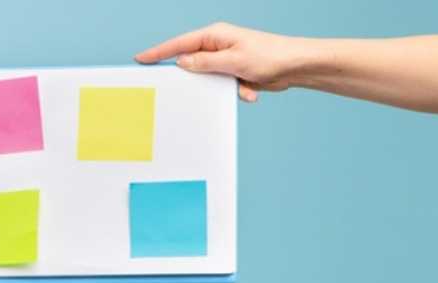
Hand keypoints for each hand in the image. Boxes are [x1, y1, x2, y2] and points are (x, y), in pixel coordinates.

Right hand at [135, 22, 311, 101]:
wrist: (296, 66)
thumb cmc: (270, 56)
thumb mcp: (233, 60)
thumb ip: (204, 62)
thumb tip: (182, 62)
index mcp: (215, 36)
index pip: (179, 44)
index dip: (158, 52)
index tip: (140, 58)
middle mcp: (218, 46)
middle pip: (190, 61)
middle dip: (191, 76)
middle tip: (177, 87)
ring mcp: (226, 59)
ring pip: (206, 77)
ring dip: (219, 87)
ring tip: (234, 86)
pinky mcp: (234, 73)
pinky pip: (222, 86)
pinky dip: (235, 91)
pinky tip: (250, 91)